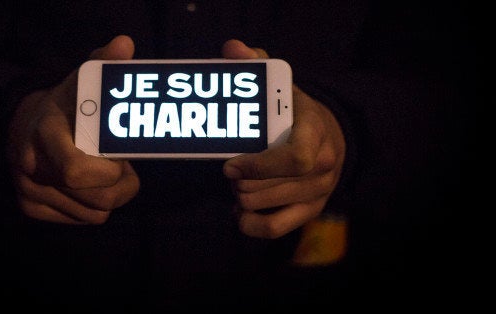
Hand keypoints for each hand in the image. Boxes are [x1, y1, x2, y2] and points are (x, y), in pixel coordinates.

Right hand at [7, 35, 139, 223]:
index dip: (109, 172)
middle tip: (124, 167)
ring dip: (111, 195)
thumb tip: (125, 45)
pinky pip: (82, 220)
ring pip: (95, 214)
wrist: (21, 127)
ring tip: (108, 173)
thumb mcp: (81, 83)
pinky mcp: (31, 209)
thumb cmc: (64, 106)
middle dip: (122, 185)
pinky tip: (90, 185)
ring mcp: (30, 191)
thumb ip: (104, 64)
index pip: (76, 170)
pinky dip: (93, 206)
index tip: (119, 157)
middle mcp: (32, 166)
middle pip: (97, 198)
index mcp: (44, 133)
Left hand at [222, 39, 345, 238]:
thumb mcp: (283, 84)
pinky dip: (250, 224)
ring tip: (238, 183)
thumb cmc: (298, 113)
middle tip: (231, 169)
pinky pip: (274, 229)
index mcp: (315, 133)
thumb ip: (257, 63)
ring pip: (265, 206)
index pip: (295, 160)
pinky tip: (240, 210)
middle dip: (240, 181)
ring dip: (242, 196)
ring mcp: (318, 192)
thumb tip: (233, 49)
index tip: (229, 165)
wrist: (332, 137)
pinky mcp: (310, 211)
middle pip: (269, 187)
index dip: (257, 167)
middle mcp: (323, 167)